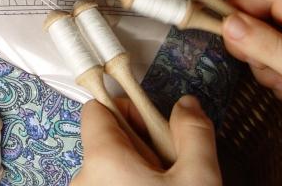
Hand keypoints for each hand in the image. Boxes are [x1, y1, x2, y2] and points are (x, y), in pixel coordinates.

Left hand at [71, 96, 220, 185]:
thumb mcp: (198, 179)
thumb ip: (193, 132)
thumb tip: (187, 104)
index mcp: (102, 160)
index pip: (96, 108)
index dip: (126, 108)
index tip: (152, 123)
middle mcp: (83, 178)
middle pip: (105, 138)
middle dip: (138, 142)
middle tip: (170, 161)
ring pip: (108, 165)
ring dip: (136, 167)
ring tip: (168, 183)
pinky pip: (107, 183)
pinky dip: (129, 183)